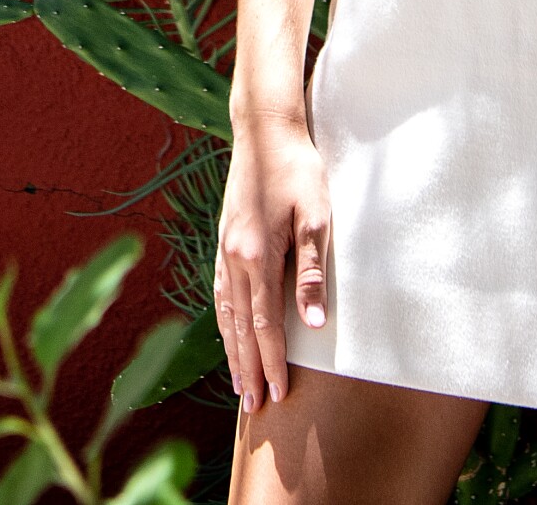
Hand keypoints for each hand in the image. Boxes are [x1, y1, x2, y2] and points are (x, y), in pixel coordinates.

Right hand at [213, 112, 331, 414]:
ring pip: (225, 311)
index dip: (273, 362)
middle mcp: (234, 256)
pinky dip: (223, 319)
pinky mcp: (225, 237)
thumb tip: (315, 321)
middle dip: (248, 368)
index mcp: (256, 254)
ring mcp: (225, 247)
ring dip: (232, 350)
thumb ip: (311, 270)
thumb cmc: (298, 169)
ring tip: (238, 382)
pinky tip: (227, 331)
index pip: (265, 324)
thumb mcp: (316, 216)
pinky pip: (220, 290)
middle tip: (253, 407)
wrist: (265, 129)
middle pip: (239, 326)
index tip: (279, 395)